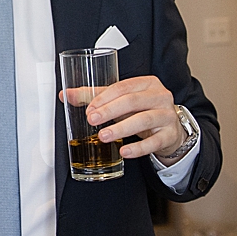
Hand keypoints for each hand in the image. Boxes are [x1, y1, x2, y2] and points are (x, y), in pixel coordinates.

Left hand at [66, 75, 183, 159]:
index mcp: (147, 83)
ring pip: (144, 120)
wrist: (170, 129)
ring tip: (103, 136)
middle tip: (92, 120)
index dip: (104, 97)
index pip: (123, 87)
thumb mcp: (123, 101)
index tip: (89, 109)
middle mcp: (160, 96)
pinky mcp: (170, 135)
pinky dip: (138, 148)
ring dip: (121, 128)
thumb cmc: (143, 110)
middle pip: (132, 101)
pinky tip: (124, 151)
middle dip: (109, 111)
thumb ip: (96, 96)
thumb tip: (66, 95)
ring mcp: (167, 115)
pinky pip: (154, 142)